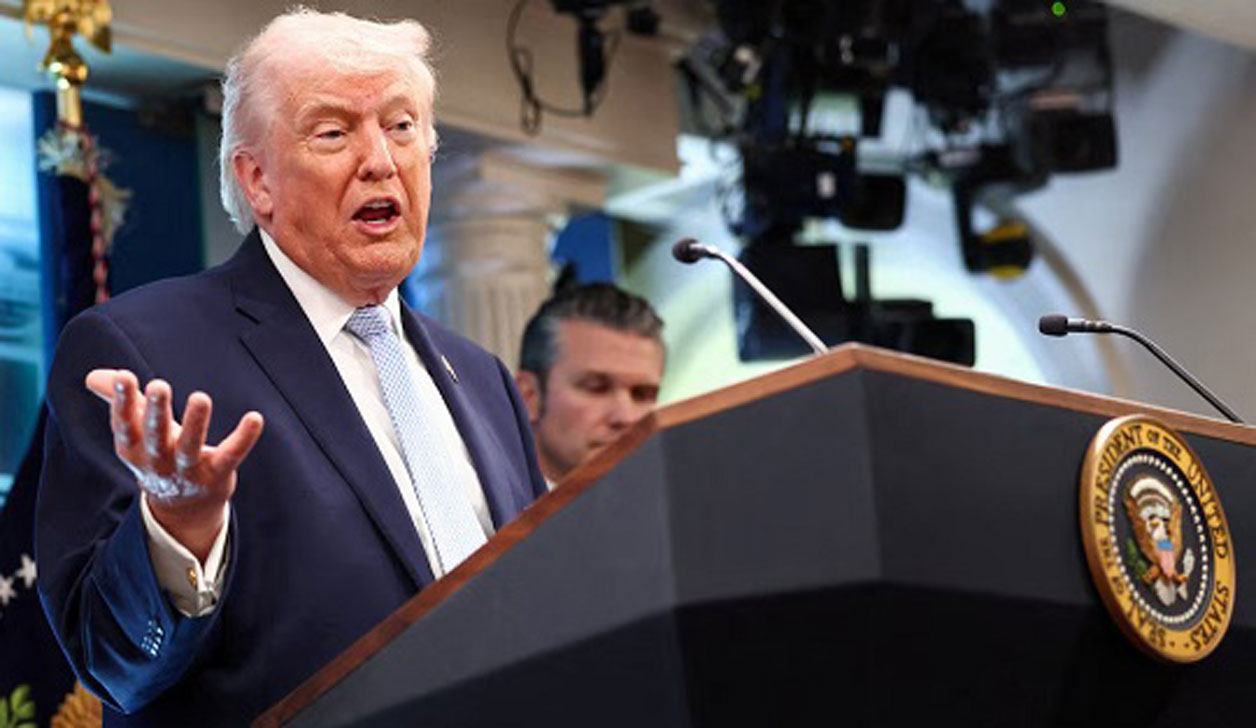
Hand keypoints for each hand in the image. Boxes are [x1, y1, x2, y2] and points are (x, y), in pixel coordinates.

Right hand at [85, 369, 263, 561]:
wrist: (183, 509)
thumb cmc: (159, 457)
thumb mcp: (137, 434)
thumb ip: (121, 402)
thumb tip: (93, 376)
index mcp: (135, 449)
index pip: (125, 425)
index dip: (122, 403)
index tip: (125, 376)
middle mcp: (159, 462)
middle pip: (155, 437)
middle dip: (155, 412)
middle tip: (158, 385)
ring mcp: (189, 471)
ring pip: (191, 448)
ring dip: (196, 424)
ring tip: (201, 398)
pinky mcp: (217, 475)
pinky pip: (231, 456)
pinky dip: (243, 439)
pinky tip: (255, 418)